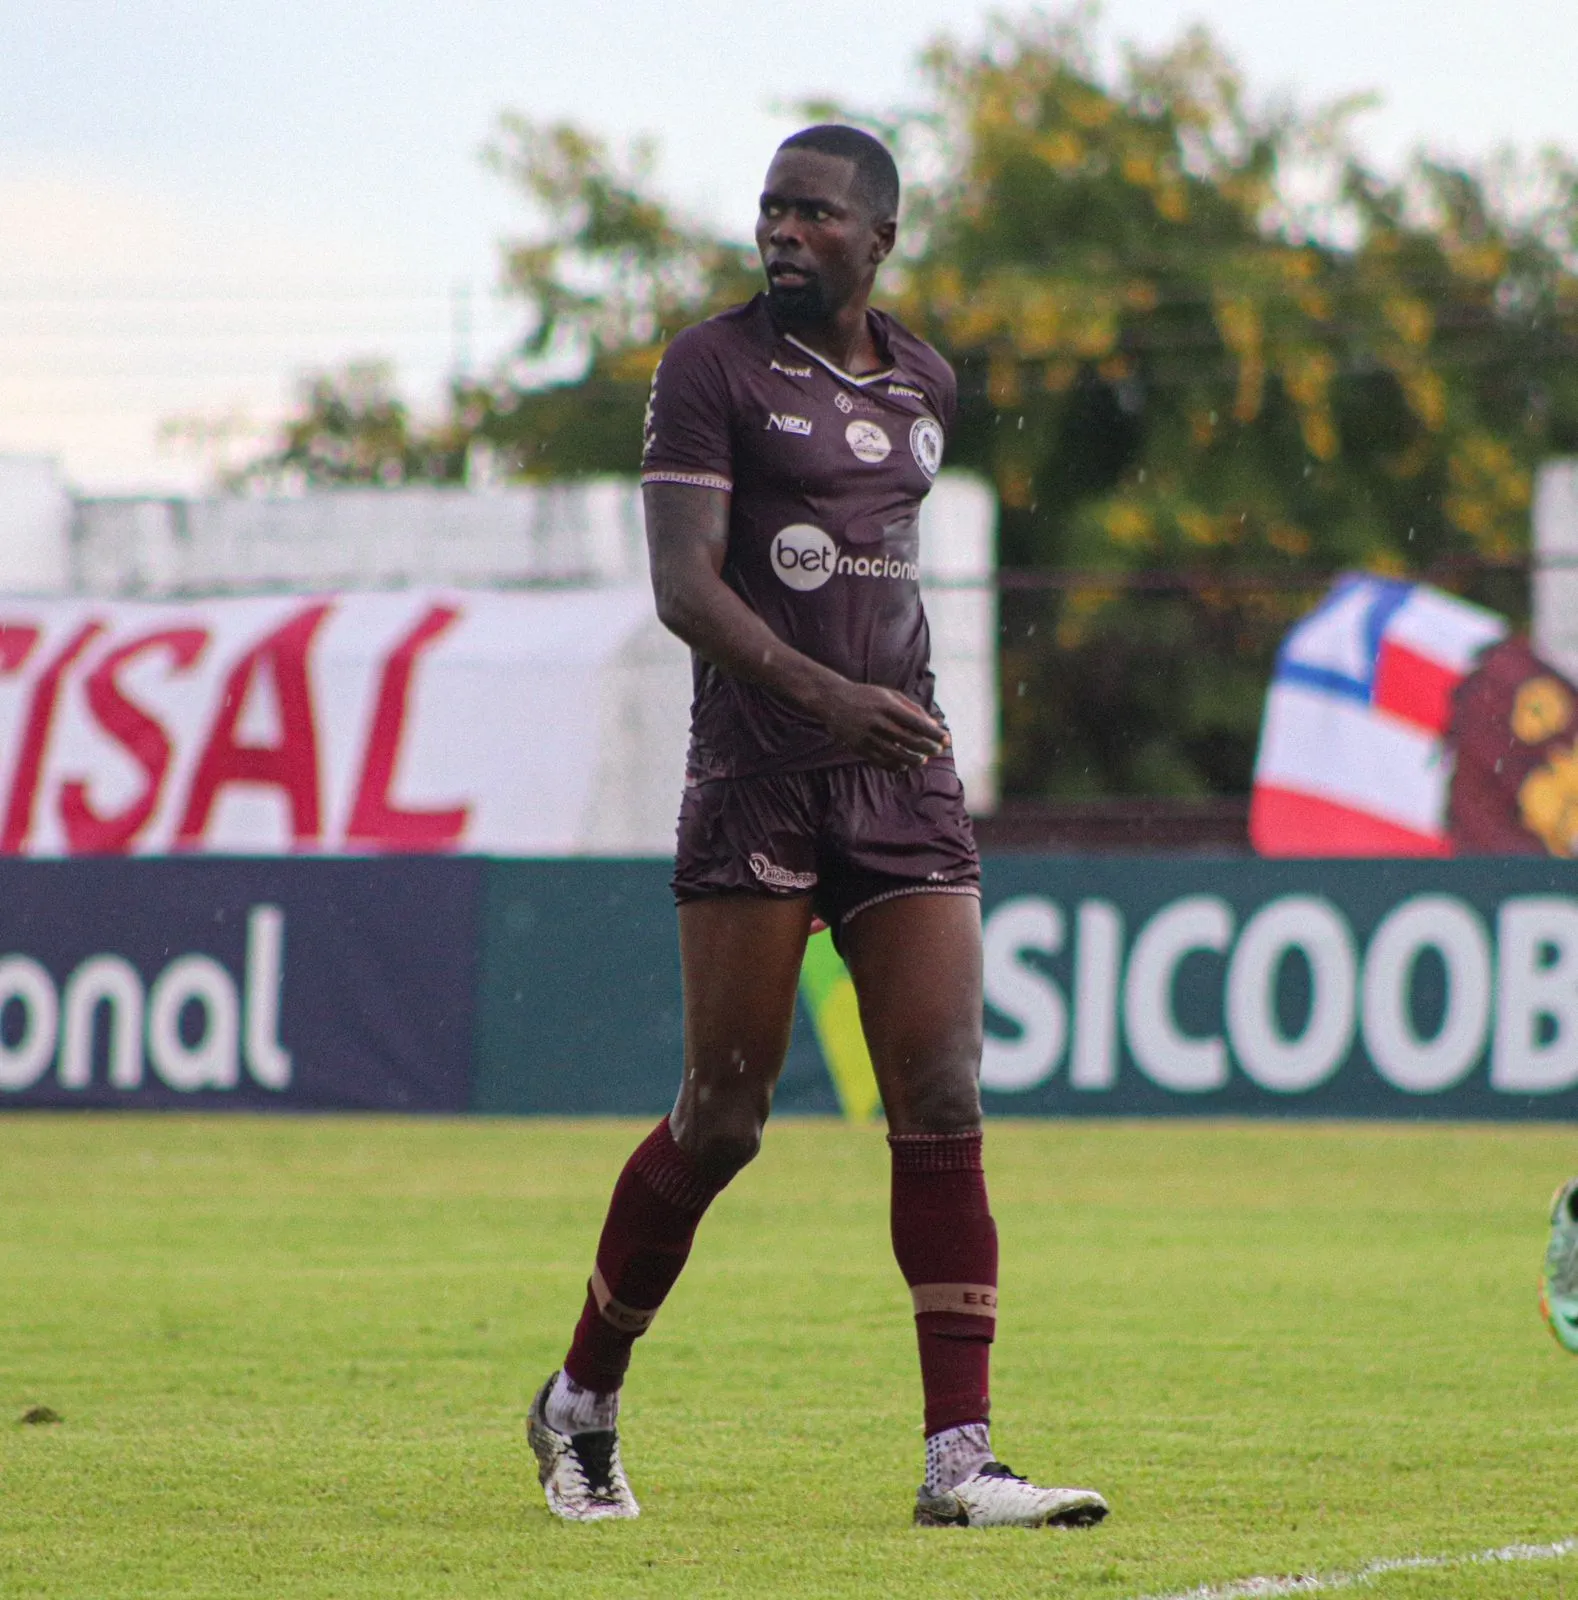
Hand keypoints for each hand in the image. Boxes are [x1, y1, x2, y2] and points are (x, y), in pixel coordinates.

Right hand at [819, 681, 949, 770]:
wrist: (832, 700)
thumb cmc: (867, 696)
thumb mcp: (890, 695)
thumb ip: (912, 708)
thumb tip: (934, 725)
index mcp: (887, 706)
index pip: (916, 723)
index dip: (934, 733)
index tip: (947, 739)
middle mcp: (877, 721)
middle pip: (908, 740)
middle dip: (927, 747)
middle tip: (938, 751)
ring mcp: (867, 735)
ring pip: (895, 754)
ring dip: (913, 760)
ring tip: (923, 761)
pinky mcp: (858, 747)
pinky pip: (880, 761)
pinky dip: (894, 765)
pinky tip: (904, 765)